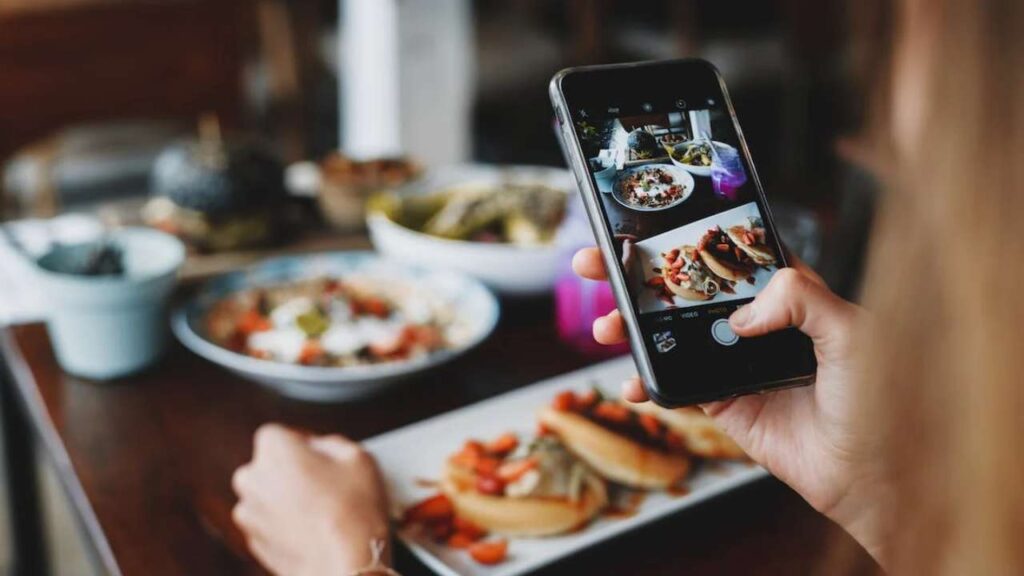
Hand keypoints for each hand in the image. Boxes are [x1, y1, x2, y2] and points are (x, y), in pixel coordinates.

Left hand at [232, 424, 389, 575]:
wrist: (345, 565)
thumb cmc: (353, 511)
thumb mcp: (358, 456)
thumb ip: (331, 442)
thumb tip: (321, 449)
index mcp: (272, 448)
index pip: (282, 434)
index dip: (306, 444)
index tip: (325, 458)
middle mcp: (251, 478)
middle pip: (271, 465)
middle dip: (294, 471)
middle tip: (327, 483)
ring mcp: (249, 514)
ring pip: (269, 495)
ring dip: (289, 499)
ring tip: (324, 511)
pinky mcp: (254, 543)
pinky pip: (271, 523)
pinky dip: (287, 524)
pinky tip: (316, 530)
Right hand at [573, 247, 889, 562]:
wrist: (873, 476)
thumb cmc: (881, 400)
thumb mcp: (853, 333)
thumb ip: (802, 299)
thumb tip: (741, 314)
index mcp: (789, 293)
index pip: (728, 251)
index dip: (686, 235)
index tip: (643, 225)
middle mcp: (758, 322)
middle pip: (685, 288)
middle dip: (635, 275)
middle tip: (595, 264)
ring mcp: (735, 361)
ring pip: (670, 334)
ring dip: (630, 328)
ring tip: (604, 327)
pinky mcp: (724, 402)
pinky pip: (675, 385)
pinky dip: (645, 385)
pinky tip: (629, 384)